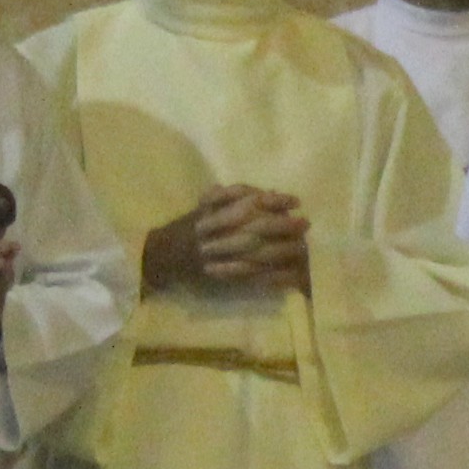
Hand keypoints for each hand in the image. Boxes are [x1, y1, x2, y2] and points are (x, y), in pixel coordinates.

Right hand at [147, 185, 311, 296]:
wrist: (162, 255)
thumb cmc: (189, 225)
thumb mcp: (207, 204)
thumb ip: (234, 196)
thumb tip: (271, 192)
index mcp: (212, 211)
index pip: (247, 201)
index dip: (274, 201)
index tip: (295, 201)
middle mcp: (216, 232)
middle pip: (255, 227)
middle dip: (283, 226)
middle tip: (305, 224)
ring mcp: (218, 256)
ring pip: (255, 253)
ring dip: (282, 251)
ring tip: (303, 248)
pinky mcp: (221, 276)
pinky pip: (250, 277)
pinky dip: (270, 277)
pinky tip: (290, 276)